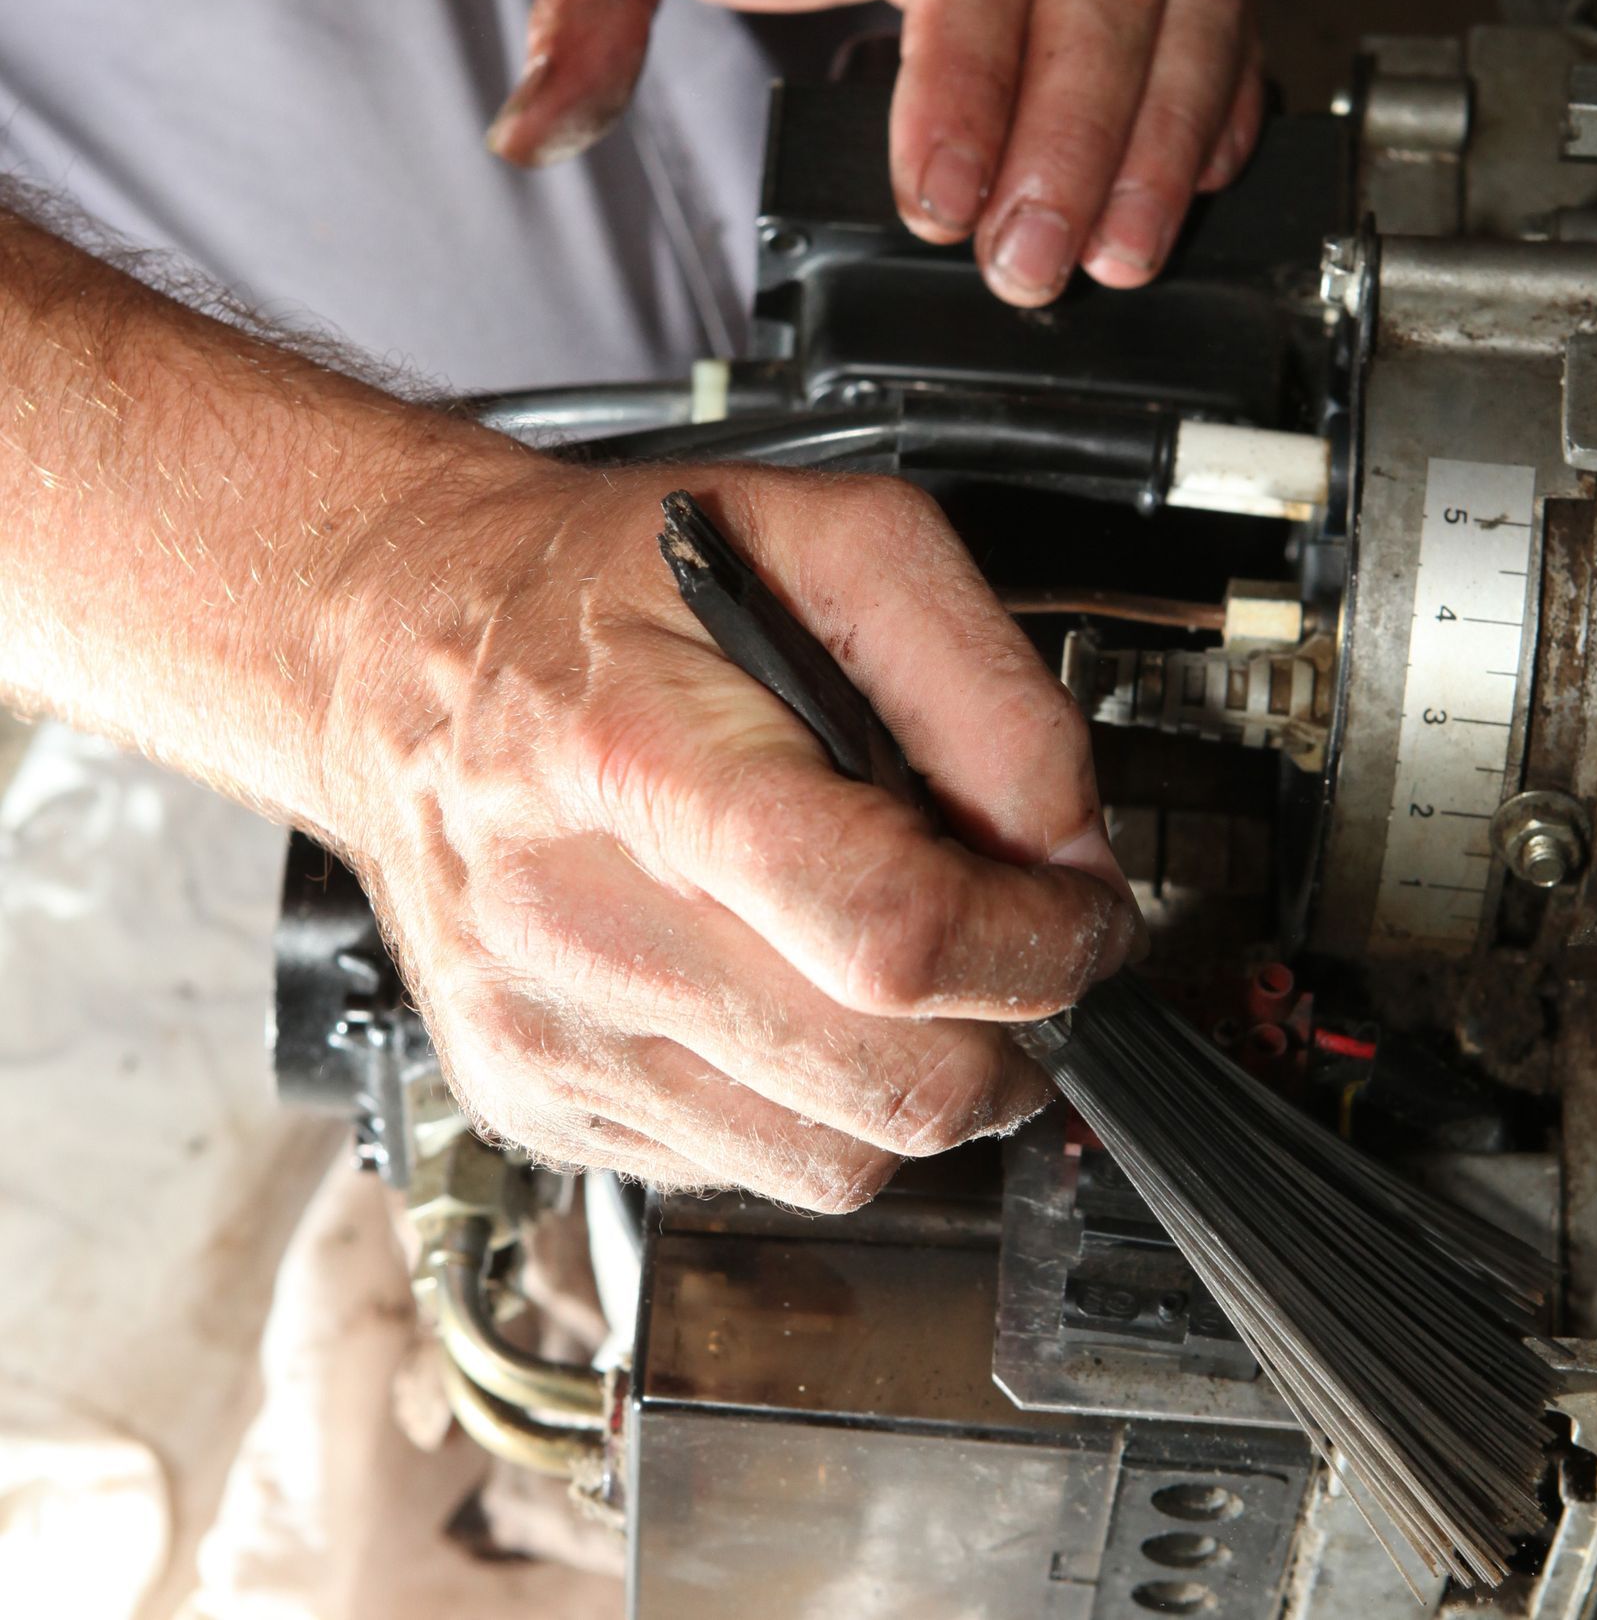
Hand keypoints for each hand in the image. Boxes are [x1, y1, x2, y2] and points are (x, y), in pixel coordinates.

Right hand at [319, 455, 1135, 1208]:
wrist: (398, 655)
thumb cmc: (605, 590)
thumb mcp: (829, 541)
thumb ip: (982, 685)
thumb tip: (1069, 850)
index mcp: (647, 759)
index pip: (892, 931)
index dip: (1037, 944)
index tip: (1080, 917)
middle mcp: (578, 919)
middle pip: (886, 1084)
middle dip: (1012, 1030)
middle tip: (1019, 950)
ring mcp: (548, 1032)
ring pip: (836, 1161)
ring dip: (925, 1082)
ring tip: (911, 970)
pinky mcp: (535, 1100)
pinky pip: (748, 1172)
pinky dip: (817, 1105)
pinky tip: (794, 992)